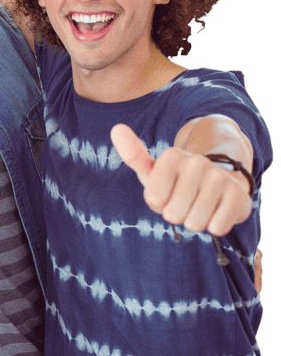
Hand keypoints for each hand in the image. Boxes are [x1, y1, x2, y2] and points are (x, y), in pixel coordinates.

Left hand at [111, 123, 252, 236]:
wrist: (223, 181)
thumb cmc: (178, 181)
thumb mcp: (153, 171)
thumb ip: (133, 155)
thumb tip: (116, 128)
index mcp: (172, 156)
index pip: (154, 200)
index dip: (159, 203)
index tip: (168, 192)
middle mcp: (197, 163)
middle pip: (173, 213)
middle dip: (177, 214)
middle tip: (186, 201)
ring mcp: (220, 177)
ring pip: (194, 222)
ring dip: (196, 221)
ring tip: (201, 205)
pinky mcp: (239, 195)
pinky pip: (216, 227)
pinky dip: (214, 225)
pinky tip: (217, 210)